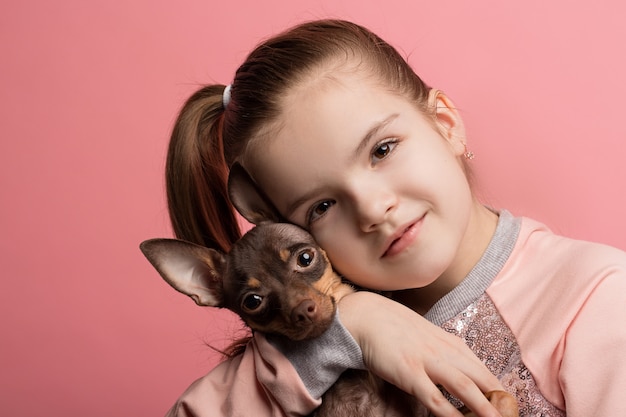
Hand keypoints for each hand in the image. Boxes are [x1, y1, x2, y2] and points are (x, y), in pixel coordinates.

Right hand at [338, 291, 503, 416]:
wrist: (367, 315)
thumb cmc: (395, 328)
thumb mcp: (427, 337)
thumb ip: (445, 353)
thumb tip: (461, 374)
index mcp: (452, 344)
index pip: (485, 372)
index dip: (500, 393)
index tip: (510, 409)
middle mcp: (445, 351)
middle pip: (482, 380)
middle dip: (499, 402)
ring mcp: (427, 361)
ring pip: (464, 388)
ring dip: (484, 408)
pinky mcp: (409, 372)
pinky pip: (433, 397)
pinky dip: (449, 413)